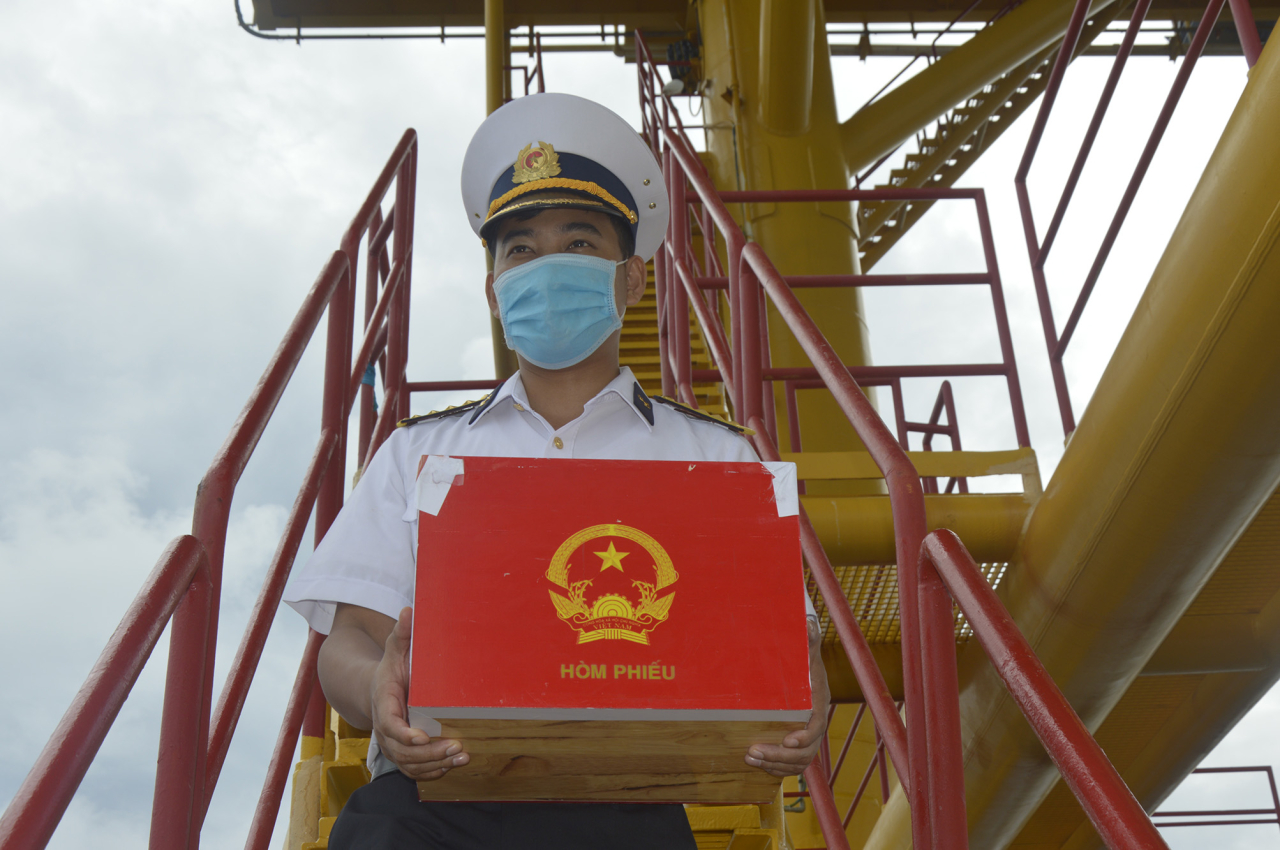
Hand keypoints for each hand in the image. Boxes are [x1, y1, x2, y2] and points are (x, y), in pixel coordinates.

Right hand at [370, 607, 469, 780]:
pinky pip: (413, 770)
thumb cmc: (391, 670)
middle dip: (428, 753)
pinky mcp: (401, 753)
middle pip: (402, 750)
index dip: (404, 733)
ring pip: (408, 764)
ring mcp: (392, 744)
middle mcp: (385, 729)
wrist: (376, 691)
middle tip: (456, 746)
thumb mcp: (394, 650)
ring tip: (461, 756)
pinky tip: (453, 765)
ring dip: (434, 764)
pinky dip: (432, 772)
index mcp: (383, 704)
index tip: (422, 737)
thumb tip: (409, 610)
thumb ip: (401, 634)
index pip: (389, 724)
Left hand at [744, 617, 829, 776]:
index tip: (788, 741)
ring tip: (750, 756)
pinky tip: (757, 763)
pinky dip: (775, 768)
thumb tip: (808, 622)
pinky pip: (791, 765)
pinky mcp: (797, 746)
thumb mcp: (805, 651)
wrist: (802, 675)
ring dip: (774, 764)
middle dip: (780, 756)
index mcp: (818, 704)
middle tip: (754, 751)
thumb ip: (807, 639)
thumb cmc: (803, 663)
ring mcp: (807, 738)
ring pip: (797, 762)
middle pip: (805, 752)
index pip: (817, 727)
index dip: (805, 737)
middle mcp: (815, 725)